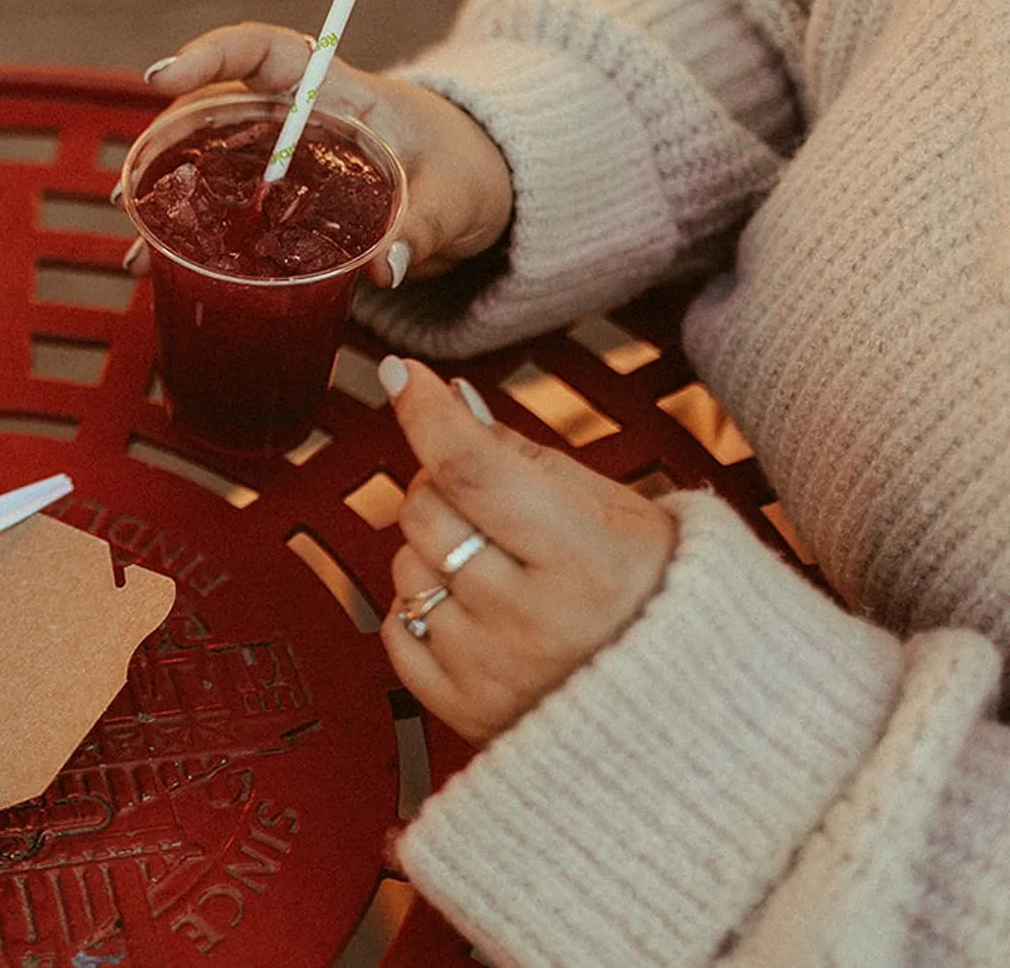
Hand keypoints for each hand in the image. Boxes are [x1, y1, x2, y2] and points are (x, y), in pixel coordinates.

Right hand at [137, 23, 513, 288]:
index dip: (210, 54)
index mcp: (340, 92)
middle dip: (162, 147)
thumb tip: (386, 267)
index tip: (160, 78)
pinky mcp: (280, 202)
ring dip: (164, 201)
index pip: (267, 50)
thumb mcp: (457, 196)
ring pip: (206, 164)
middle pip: (214, 112)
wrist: (478, 187)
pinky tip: (160, 272)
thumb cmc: (468, 172)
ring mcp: (282, 160)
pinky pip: (224, 210)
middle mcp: (297, 118)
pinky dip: (189, 238)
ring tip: (135, 248)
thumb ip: (424, 226)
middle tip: (128, 194)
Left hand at [376, 355, 676, 742]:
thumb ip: (528, 458)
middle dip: (440, 486)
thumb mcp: (619, 514)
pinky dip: (421, 610)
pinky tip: (475, 614)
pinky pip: (396, 629)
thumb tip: (453, 402)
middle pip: (427, 512)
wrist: (690, 714)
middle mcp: (536, 621)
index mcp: (588, 560)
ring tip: (499, 570)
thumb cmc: (658, 596)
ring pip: (405, 568)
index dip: (427, 413)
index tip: (403, 374)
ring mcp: (495, 672)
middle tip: (485, 498)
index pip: (474, 471)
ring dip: (434, 552)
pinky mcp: (466, 713)